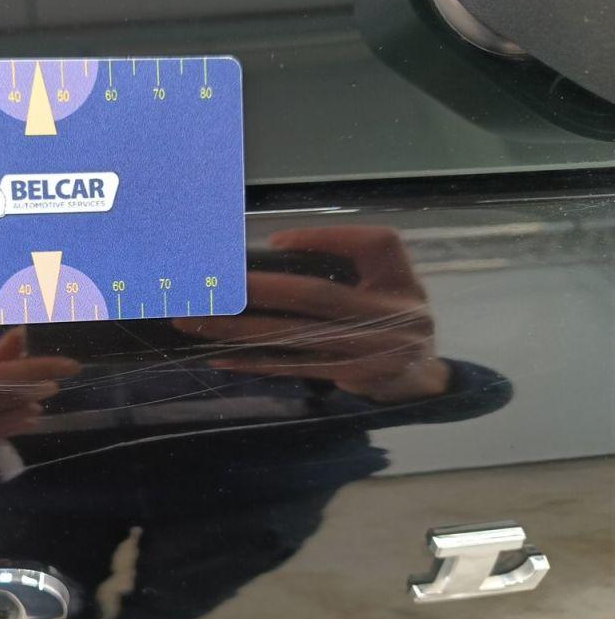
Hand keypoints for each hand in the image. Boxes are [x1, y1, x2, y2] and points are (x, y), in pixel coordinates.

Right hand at [0, 328, 80, 445]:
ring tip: (48, 395)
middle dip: (36, 384)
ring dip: (28, 405)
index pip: (10, 373)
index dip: (41, 368)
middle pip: (11, 393)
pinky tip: (31, 420)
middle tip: (63, 373)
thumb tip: (22, 332)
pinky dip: (15, 425)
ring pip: (7, 414)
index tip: (70, 365)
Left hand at [173, 226, 449, 402]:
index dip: (321, 239)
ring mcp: (366, 353)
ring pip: (293, 338)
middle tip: (210, 283)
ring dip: (239, 330)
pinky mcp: (347, 379)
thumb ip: (350, 248)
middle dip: (256, 290)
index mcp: (397, 281)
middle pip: (313, 298)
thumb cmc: (398, 308)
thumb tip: (280, 243)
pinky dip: (253, 361)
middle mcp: (386, 317)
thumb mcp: (391, 270)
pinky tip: (219, 355)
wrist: (422, 376)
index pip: (366, 247)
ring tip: (195, 321)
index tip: (272, 239)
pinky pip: (291, 368)